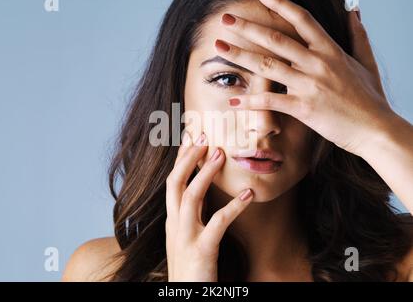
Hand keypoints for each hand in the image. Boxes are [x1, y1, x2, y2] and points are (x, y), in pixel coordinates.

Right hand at [165, 132, 252, 280]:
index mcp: (172, 220)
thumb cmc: (191, 266)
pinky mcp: (201, 250)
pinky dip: (234, 206)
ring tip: (221, 154)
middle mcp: (174, 224)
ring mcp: (185, 237)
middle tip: (203, 135)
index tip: (189, 136)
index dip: (180, 158)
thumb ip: (193, 215)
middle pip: (174, 183)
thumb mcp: (187, 236)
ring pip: (190, 197)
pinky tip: (249, 193)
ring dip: (204, 173)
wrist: (185, 296)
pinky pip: (218, 223)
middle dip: (187, 158)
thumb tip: (202, 192)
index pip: (172, 182)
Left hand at [215, 0, 393, 156]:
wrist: (374, 129)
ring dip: (240, 55)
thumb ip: (358, 35)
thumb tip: (354, 11)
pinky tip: (234, 101)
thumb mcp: (366, 62)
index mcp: (330, 50)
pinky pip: (271, 101)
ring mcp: (309, 85)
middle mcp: (317, 63)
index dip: (280, 4)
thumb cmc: (370, 98)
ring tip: (219, 48)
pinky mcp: (304, 108)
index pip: (301, 19)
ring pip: (267, 65)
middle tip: (225, 19)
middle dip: (247, 27)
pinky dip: (251, 101)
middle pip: (275, 39)